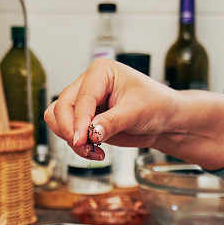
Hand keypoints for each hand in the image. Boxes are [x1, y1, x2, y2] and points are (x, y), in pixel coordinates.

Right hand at [44, 58, 223, 169]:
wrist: (165, 121)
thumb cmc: (156, 106)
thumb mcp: (135, 113)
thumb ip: (111, 123)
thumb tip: (89, 134)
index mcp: (101, 73)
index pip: (80, 97)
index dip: (78, 121)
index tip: (81, 141)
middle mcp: (88, 84)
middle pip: (61, 107)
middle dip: (71, 131)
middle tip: (87, 148)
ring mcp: (85, 103)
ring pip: (58, 119)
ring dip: (71, 139)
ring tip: (93, 151)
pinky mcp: (85, 119)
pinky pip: (68, 131)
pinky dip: (77, 144)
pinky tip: (95, 151)